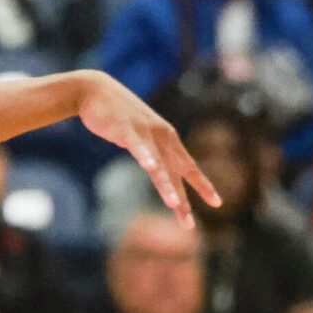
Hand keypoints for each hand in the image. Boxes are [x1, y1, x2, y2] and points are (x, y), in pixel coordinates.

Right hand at [75, 74, 219, 224]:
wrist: (94, 89)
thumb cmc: (117, 115)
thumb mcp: (139, 136)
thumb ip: (150, 150)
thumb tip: (156, 167)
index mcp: (167, 138)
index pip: (188, 168)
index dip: (203, 185)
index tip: (217, 202)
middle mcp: (161, 136)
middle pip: (177, 172)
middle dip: (184, 199)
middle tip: (189, 224)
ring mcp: (145, 132)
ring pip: (159, 164)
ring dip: (165, 186)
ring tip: (174, 206)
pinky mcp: (126, 129)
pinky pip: (137, 146)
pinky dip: (144, 156)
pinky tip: (150, 167)